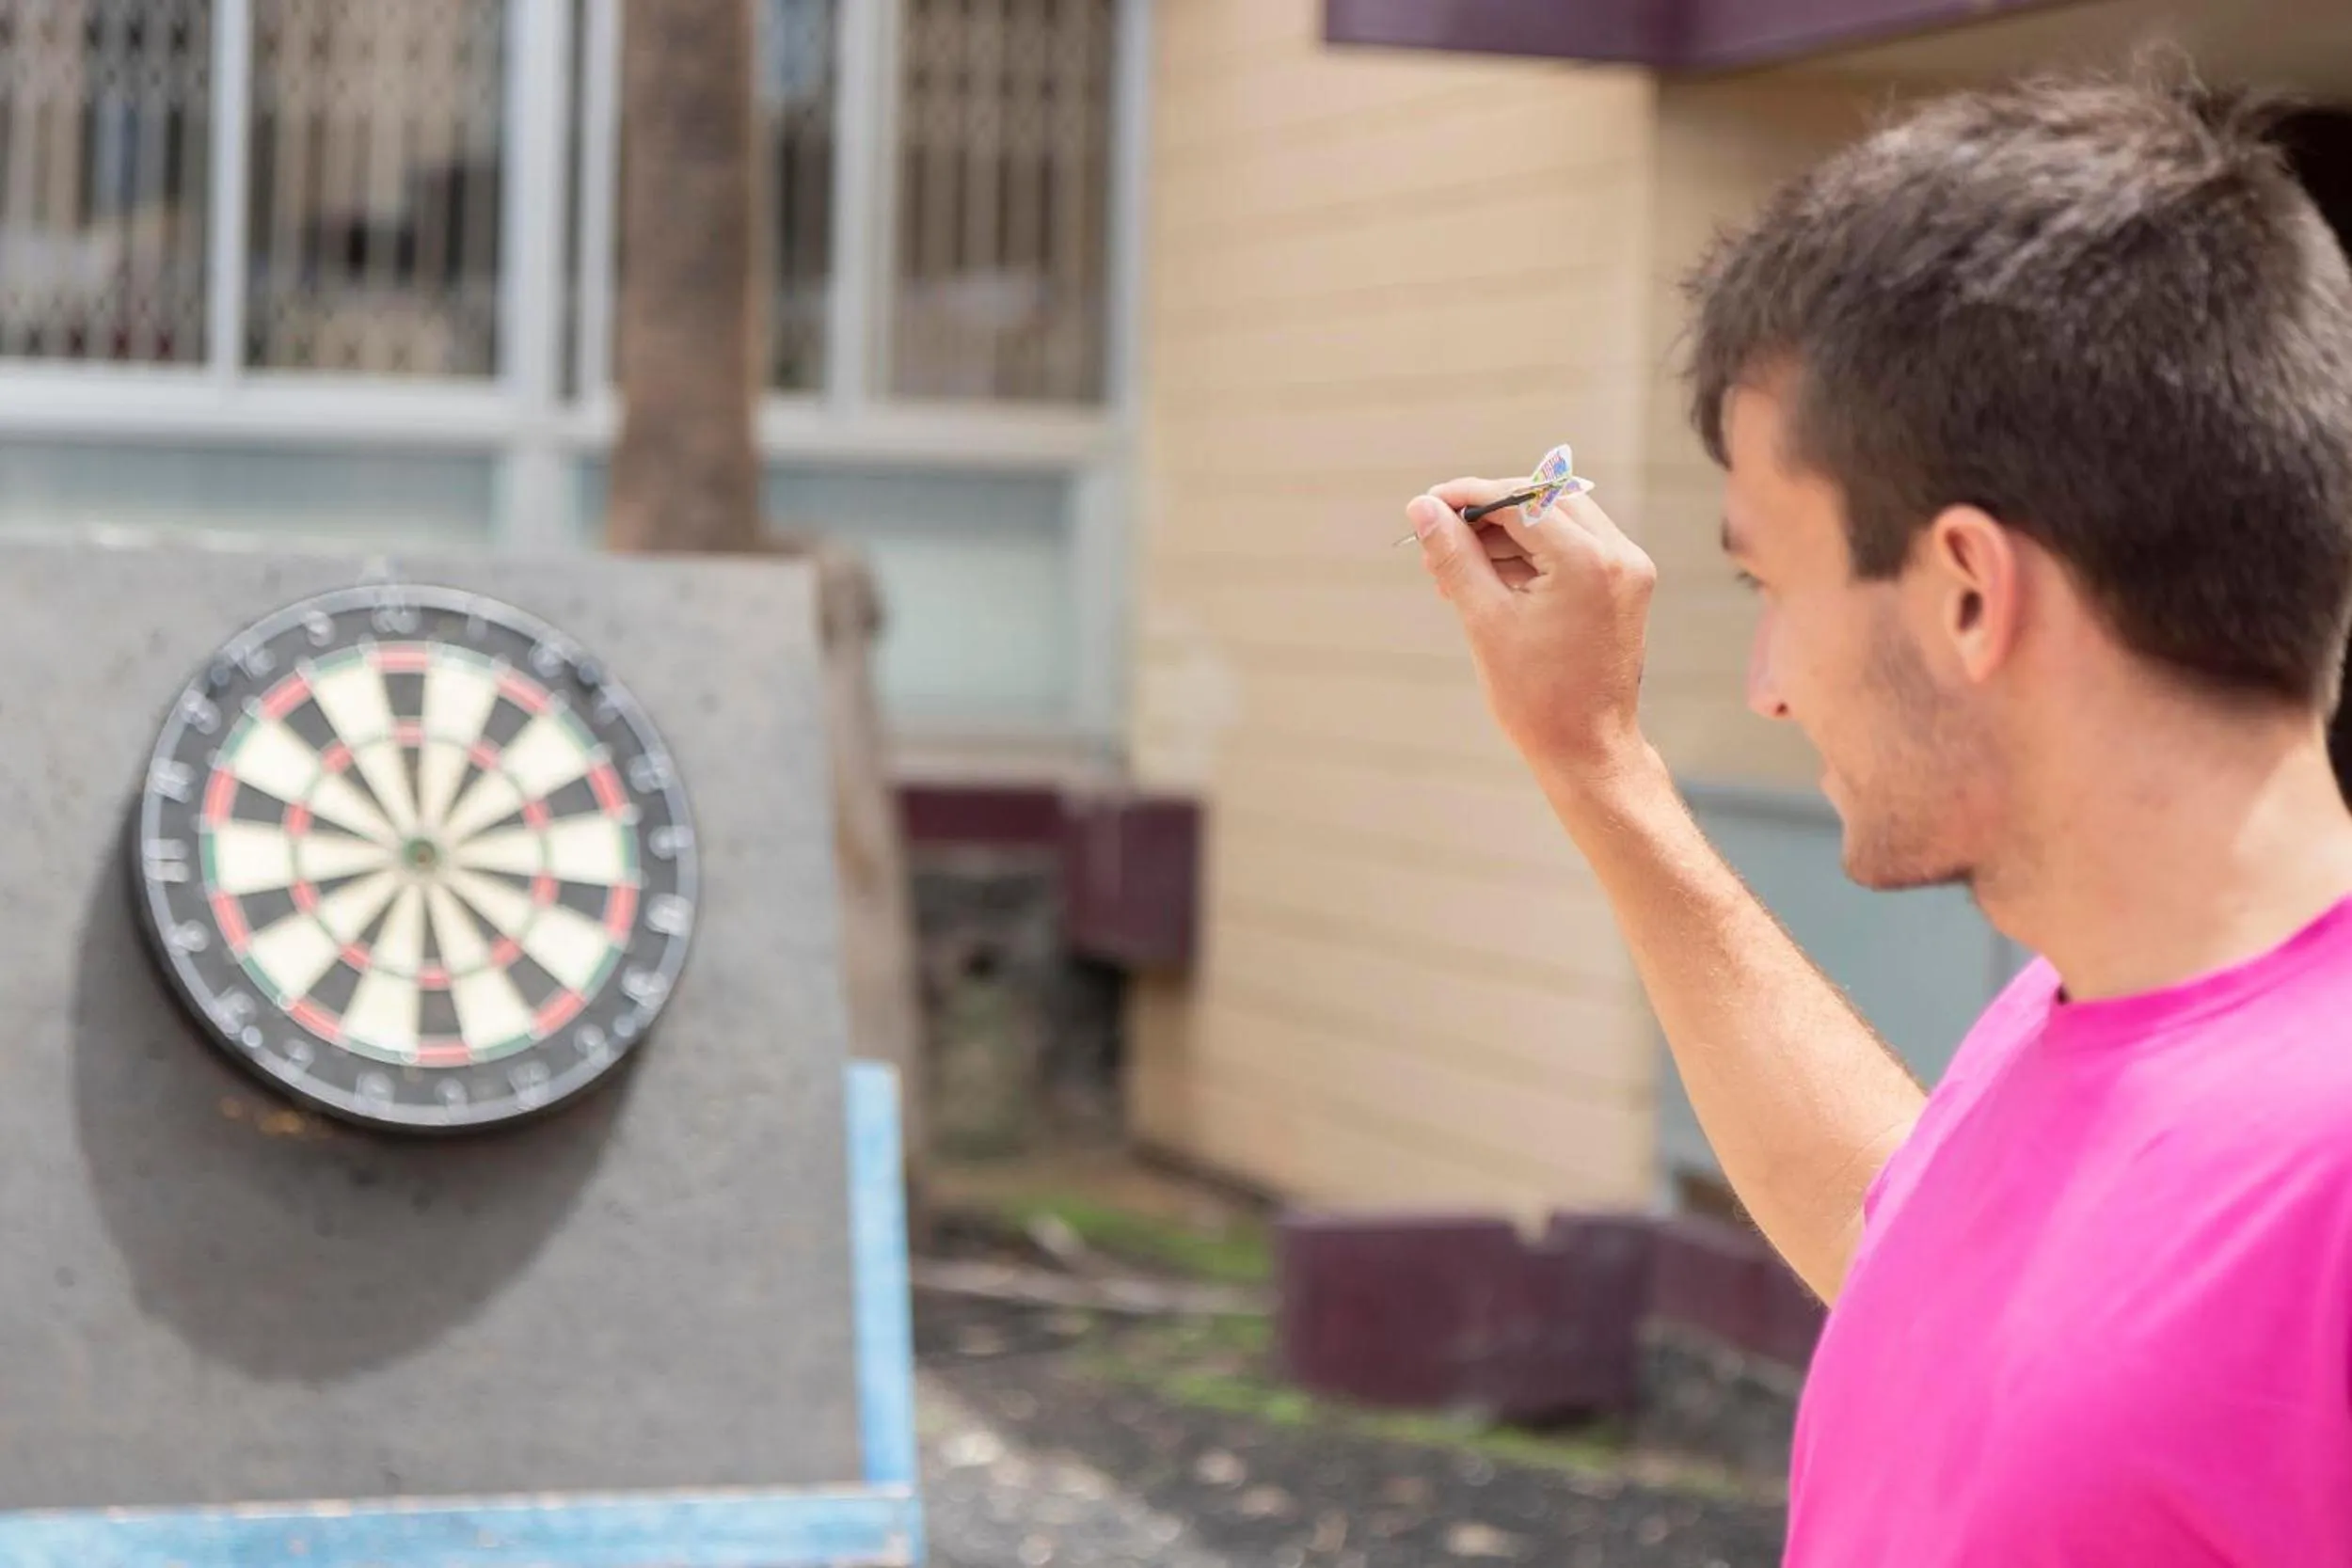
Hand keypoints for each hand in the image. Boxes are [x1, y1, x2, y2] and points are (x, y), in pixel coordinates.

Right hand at [1408, 477, 1657, 780]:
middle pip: (1543, 500)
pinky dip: (1532, 554)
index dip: (1468, 496)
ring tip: (1455, 566)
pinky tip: (1489, 578)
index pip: (1521, 500)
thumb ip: (1454, 556)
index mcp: (1588, 562)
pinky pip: (1574, 548)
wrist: (1586, 750)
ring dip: (1506, 534)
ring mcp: (1627, 570)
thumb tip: (1422, 510)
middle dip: (1488, 512)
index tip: (1428, 505)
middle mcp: (1619, 556)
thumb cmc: (1537, 697)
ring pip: (1559, 521)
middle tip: (1440, 534)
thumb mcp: (1485, 619)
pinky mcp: (1624, 587)